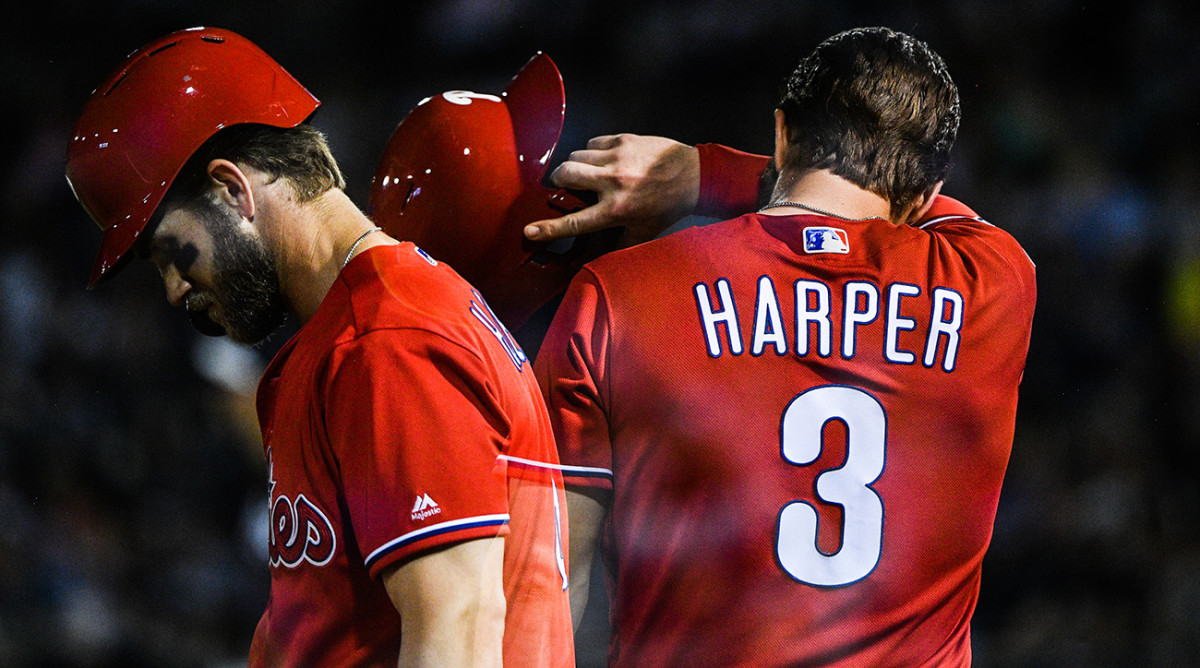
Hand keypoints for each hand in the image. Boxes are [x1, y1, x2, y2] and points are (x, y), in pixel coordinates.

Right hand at [524, 134, 699, 247]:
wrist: (693, 174)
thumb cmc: (668, 206)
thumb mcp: (643, 232)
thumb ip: (617, 245)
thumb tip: (595, 260)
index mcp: (616, 210)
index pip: (575, 222)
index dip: (548, 229)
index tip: (529, 231)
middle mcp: (613, 183)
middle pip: (564, 175)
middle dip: (557, 181)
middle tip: (563, 187)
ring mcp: (617, 158)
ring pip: (574, 157)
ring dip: (574, 167)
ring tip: (586, 175)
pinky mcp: (622, 140)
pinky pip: (591, 144)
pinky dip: (590, 153)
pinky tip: (601, 161)